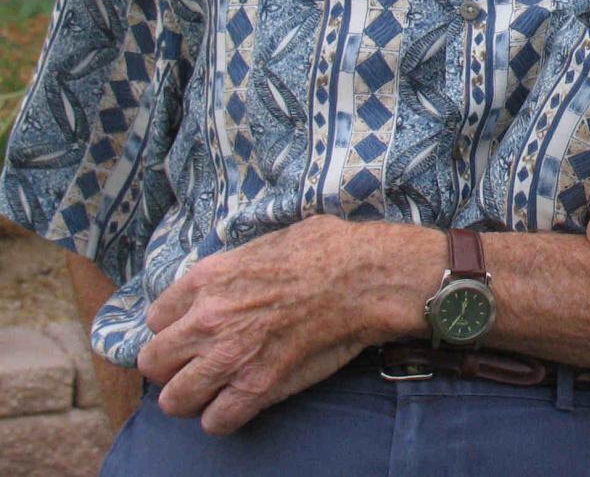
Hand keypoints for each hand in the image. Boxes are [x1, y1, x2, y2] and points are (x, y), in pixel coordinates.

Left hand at [138, 216, 440, 434]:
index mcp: (209, 277)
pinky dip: (224, 417)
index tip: (190, 331)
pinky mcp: (257, 386)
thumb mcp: (269, 239)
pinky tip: (239, 403)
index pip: (154, 318)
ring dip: (191, 397)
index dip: (174, 327)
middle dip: (171, 365)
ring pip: (173, 400)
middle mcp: (208, 318)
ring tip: (212, 390)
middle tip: (196, 363)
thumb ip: (235, 263)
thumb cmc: (328, 249)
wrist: (365, 275)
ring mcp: (230, 356)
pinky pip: (216, 421)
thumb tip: (231, 274)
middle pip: (153, 361)